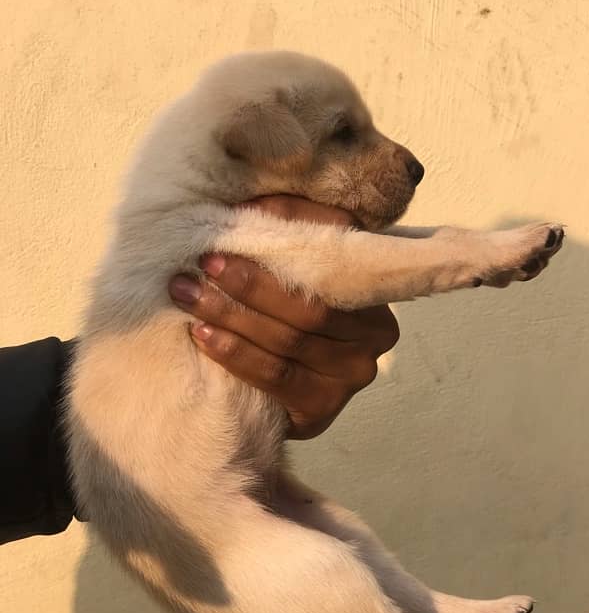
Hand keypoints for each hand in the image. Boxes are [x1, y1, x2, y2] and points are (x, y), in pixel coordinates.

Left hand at [168, 196, 398, 438]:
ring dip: (231, 317)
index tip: (230, 224)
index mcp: (375, 290)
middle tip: (200, 265)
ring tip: (188, 296)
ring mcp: (352, 376)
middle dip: (248, 285)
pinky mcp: (323, 409)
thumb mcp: (300, 269)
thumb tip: (247, 204)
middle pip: (307, 308)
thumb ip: (291, 233)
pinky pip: (275, 377)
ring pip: (287, 342)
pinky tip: (203, 336)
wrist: (286, 391)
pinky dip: (235, 354)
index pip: (333, 259)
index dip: (284, 238)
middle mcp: (376, 335)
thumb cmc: (290, 313)